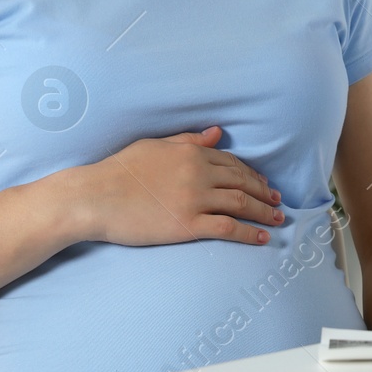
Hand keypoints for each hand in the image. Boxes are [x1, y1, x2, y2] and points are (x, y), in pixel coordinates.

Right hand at [73, 125, 284, 246]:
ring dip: (264, 212)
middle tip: (277, 201)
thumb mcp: (155, 146)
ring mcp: (195, 200)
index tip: (263, 183)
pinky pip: (228, 228)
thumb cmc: (118, 170)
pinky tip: (262, 238)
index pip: (232, 163)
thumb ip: (188, 140)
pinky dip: (249, 233)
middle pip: (242, 182)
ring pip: (241, 204)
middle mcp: (199, 174)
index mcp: (192, 153)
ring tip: (277, 219)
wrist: (93, 197)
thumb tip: (218, 133)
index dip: (251, 174)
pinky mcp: (187, 225)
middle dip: (264, 192)